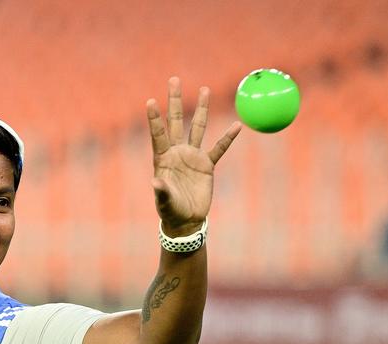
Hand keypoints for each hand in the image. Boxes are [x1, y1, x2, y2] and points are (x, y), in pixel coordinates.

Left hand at [146, 76, 240, 235]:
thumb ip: (161, 191)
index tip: (150, 100)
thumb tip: (155, 183)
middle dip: (174, 100)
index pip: (158, 134)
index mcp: (163, 159)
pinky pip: (219, 149)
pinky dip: (228, 138)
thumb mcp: (165, 202)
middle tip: (174, 79)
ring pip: (197, 128)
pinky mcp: (206, 166)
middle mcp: (177, 153)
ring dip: (201, 109)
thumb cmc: (171, 211)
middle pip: (175, 121)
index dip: (154, 118)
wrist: (186, 220)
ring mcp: (192, 157)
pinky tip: (236, 125)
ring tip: (204, 90)